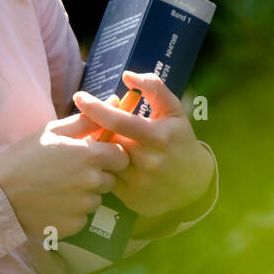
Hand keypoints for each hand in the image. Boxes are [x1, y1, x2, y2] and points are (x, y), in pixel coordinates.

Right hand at [0, 119, 130, 240]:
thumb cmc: (24, 157)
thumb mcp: (52, 131)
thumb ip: (87, 120)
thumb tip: (114, 100)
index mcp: (90, 155)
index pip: (121, 156)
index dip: (109, 155)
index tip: (92, 156)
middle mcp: (92, 182)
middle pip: (110, 179)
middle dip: (97, 175)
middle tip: (69, 172)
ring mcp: (84, 206)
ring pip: (96, 199)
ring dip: (84, 194)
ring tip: (58, 189)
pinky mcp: (75, 225)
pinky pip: (83, 217)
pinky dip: (72, 212)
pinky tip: (53, 204)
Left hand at [71, 70, 214, 219]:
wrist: (194, 184)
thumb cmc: (180, 140)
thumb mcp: (174, 111)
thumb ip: (154, 88)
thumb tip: (127, 75)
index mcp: (158, 136)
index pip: (118, 121)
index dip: (95, 108)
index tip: (79, 97)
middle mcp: (147, 160)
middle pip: (106, 140)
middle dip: (95, 129)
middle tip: (91, 122)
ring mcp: (138, 181)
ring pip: (103, 160)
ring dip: (96, 149)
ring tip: (99, 142)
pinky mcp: (129, 198)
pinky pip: (105, 178)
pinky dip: (101, 167)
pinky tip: (104, 161)